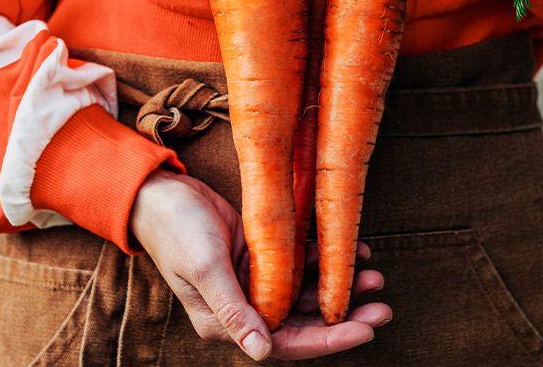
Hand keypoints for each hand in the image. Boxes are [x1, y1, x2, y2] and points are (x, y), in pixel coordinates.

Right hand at [130, 170, 391, 360]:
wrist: (159, 192)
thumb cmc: (176, 231)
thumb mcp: (205, 269)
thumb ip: (235, 311)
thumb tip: (262, 352)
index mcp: (229, 322)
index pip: (287, 342)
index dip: (329, 339)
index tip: (367, 329)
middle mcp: (246, 306)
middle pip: (304, 320)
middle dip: (346, 314)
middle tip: (383, 304)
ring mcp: (255, 280)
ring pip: (307, 292)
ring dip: (340, 285)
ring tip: (374, 275)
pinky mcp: (261, 255)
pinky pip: (301, 263)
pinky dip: (325, 258)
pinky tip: (349, 249)